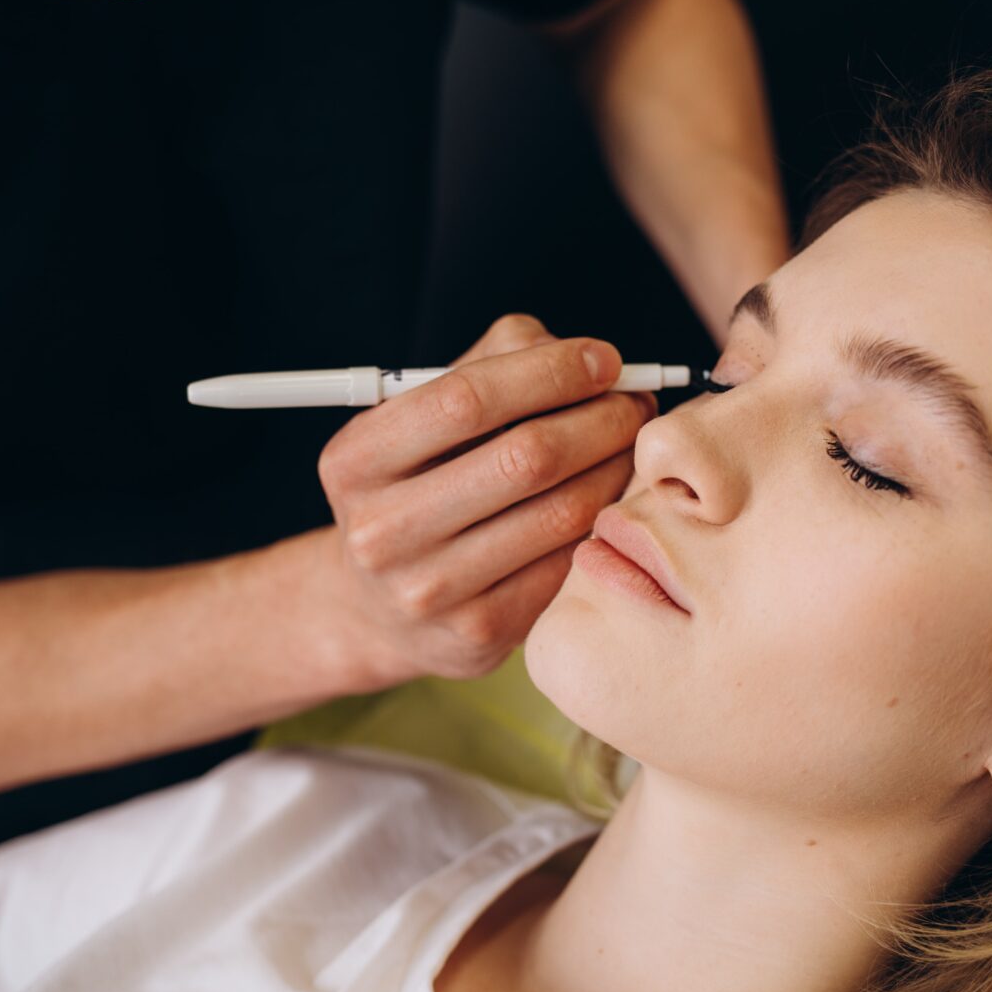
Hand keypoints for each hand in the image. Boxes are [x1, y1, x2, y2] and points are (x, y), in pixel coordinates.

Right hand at [317, 314, 655, 685]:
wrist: (382, 607)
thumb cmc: (420, 484)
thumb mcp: (423, 418)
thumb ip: (494, 364)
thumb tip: (587, 359)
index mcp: (355, 461)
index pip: (466, 399)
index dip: (550, 372)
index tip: (605, 360)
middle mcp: (380, 530)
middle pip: (525, 457)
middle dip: (601, 419)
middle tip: (636, 404)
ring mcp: (428, 589)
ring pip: (561, 513)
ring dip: (616, 469)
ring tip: (631, 447)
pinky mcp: (477, 632)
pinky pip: (568, 563)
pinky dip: (604, 522)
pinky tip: (612, 500)